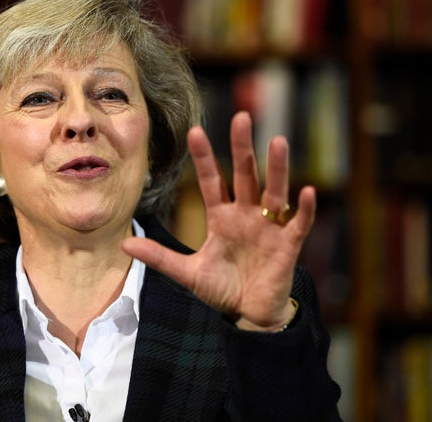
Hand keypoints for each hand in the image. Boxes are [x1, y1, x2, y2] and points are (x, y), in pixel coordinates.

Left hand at [122, 112, 315, 330]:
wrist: (249, 314)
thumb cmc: (221, 288)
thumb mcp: (187, 272)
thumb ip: (160, 257)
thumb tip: (124, 244)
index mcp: (221, 218)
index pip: (211, 181)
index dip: (204, 158)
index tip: (194, 131)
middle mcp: (245, 216)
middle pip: (244, 175)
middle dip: (242, 148)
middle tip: (241, 118)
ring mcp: (268, 228)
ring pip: (273, 192)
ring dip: (276, 169)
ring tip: (277, 141)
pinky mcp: (287, 245)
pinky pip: (299, 223)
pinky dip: (304, 209)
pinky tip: (307, 191)